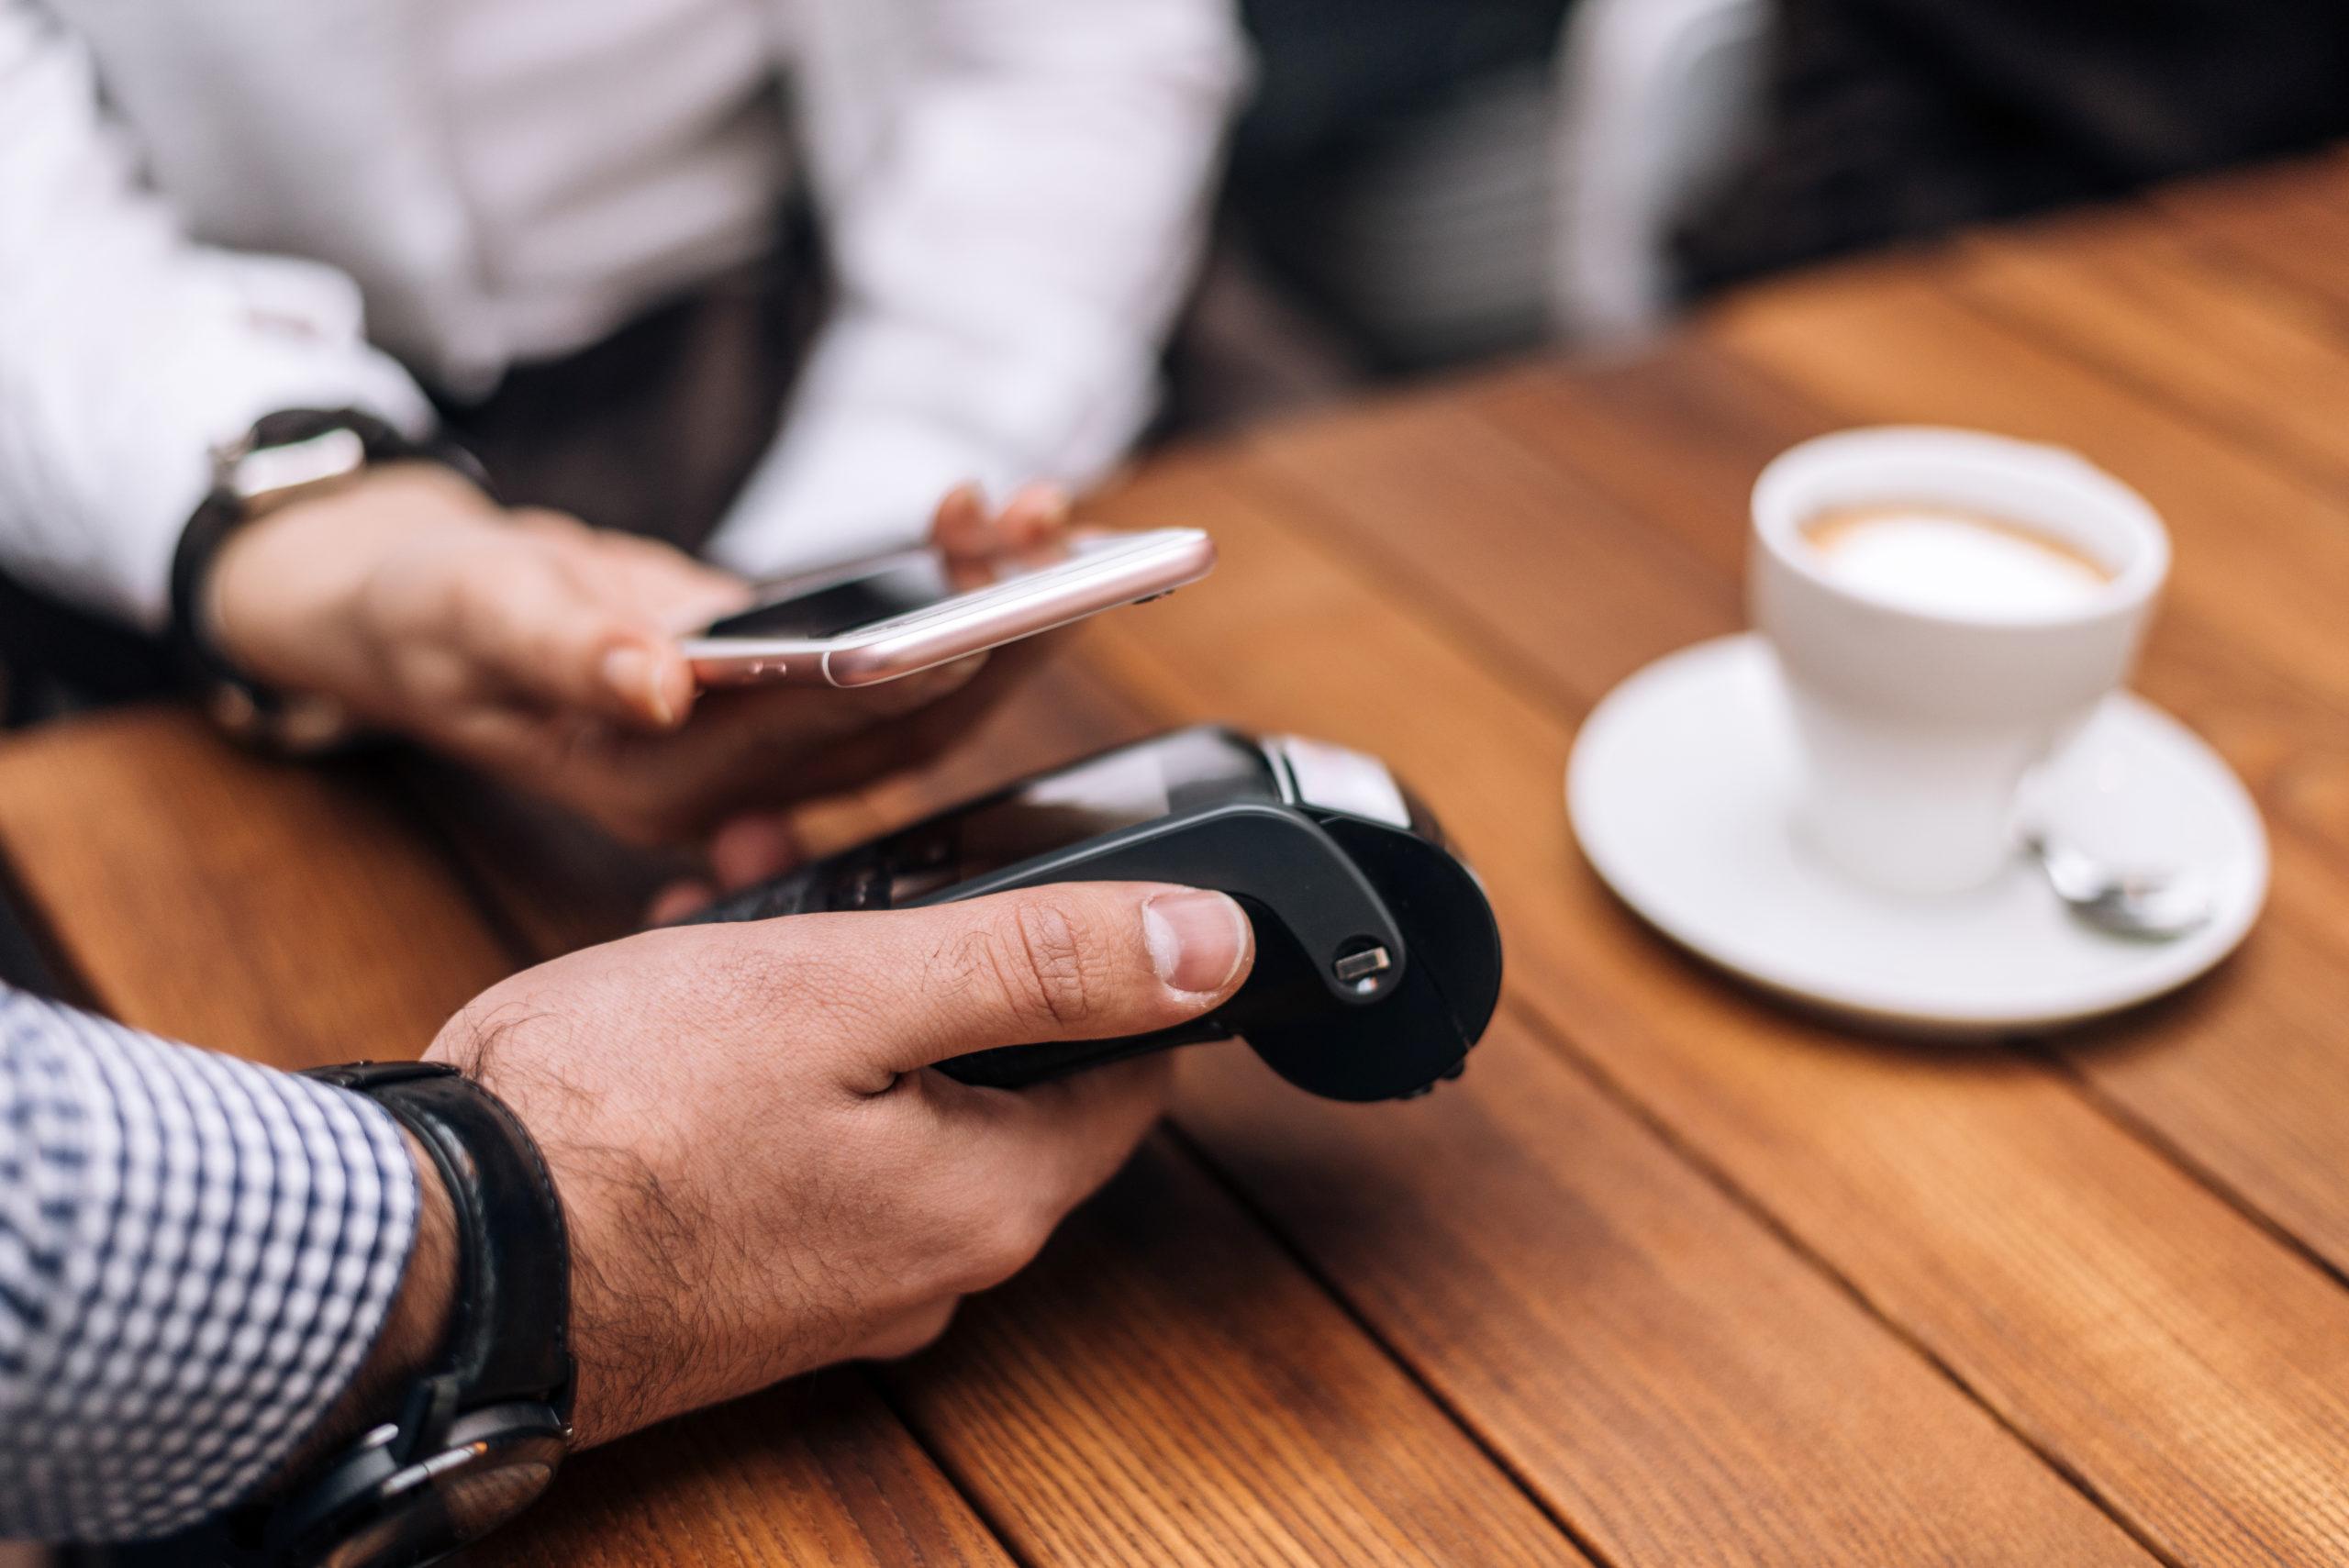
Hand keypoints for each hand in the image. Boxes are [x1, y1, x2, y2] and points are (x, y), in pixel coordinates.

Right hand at [208, 463, 1072, 842]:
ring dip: (996, 610)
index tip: (990, 612)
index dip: (916, 673)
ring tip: (1043, 515)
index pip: (824, 735)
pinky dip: (953, 595)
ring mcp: (771, 748)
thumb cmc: (434, 623)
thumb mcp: (475, 620)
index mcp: (670, 790)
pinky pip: (901, 662)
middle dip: (999, 634)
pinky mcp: (787, 700)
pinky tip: (982, 525)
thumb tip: (653, 683)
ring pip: (924, 697)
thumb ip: (565, 651)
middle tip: (1063, 546)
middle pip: (910, 727)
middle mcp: (741, 785)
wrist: (426, 621)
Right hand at [371, 882, 1250, 1447]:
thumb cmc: (625, 1116)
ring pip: (884, 1099)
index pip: (1127, 1073)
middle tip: (849, 874)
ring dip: (834, 988)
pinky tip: (684, 986)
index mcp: (990, 1199)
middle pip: (996, 1076)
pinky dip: (761, 1058)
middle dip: (935, 952)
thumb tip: (1212, 947)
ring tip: (741, 899)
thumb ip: (1042, 965)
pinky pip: (796, 1147)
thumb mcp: (855, 991)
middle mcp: (928, 1267)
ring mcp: (831, 1287)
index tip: (1044, 886)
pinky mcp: (741, 1285)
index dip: (1105, 962)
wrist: (437, 1259)